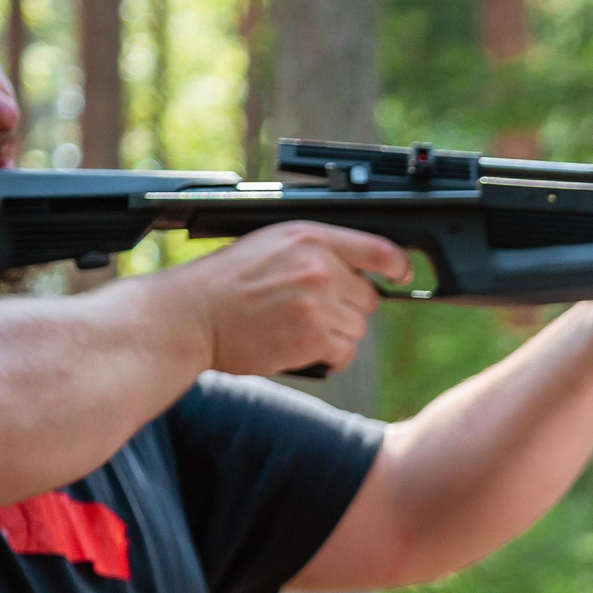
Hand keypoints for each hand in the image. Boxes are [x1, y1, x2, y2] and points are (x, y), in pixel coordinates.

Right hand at [171, 222, 409, 377]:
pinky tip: (301, 346)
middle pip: (369, 297)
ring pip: (358, 327)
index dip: (397, 265)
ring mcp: (318, 302)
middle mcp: (319, 267)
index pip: (378, 249)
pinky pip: (345, 351)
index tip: (402, 274)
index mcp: (310, 237)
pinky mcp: (313, 336)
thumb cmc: (224, 283)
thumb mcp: (270, 246)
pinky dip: (330, 355)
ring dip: (336, 334)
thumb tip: (359, 267)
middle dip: (347, 308)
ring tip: (296, 327)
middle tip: (309, 311)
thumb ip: (315, 252)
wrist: (189, 316)